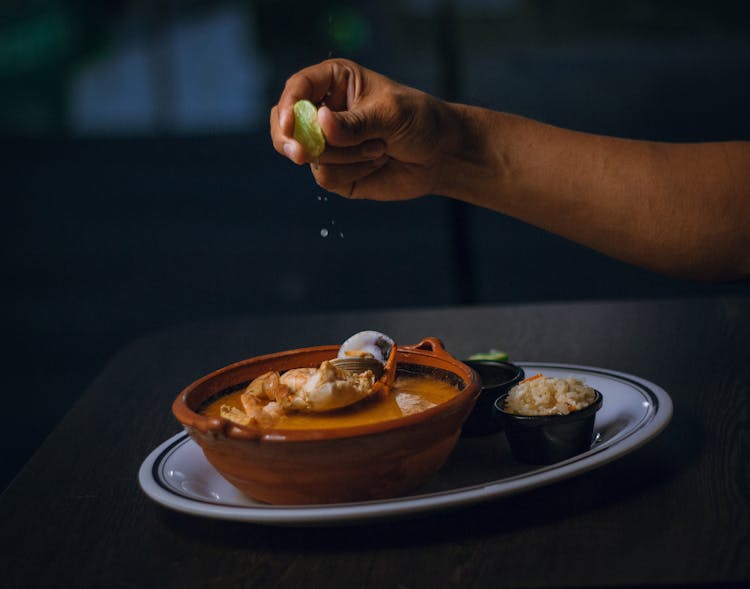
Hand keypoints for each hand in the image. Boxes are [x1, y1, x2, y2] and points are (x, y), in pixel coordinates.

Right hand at [270, 59, 452, 199]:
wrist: (441, 155)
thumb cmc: (418, 120)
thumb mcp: (389, 114)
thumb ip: (354, 123)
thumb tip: (320, 123)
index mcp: (334, 82)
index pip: (297, 88)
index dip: (287, 106)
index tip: (290, 126)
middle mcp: (324, 111)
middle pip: (285, 125)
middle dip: (291, 140)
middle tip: (301, 154)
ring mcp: (327, 144)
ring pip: (310, 156)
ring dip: (346, 157)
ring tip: (379, 148)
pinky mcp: (335, 172)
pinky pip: (326, 177)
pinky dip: (353, 172)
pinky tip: (377, 162)